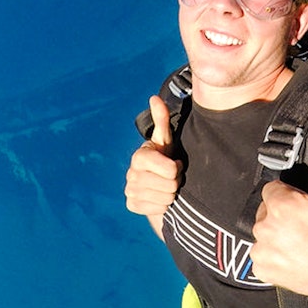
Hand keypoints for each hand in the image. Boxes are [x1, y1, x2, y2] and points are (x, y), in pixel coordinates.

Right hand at [124, 96, 182, 215]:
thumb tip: (155, 98)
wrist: (156, 182)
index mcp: (139, 156)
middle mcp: (131, 174)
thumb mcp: (166, 139)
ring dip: (170, 194)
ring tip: (166, 185)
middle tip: (171, 176)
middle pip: (170, 186)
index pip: (170, 170)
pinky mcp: (132, 205)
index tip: (175, 163)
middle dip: (175, 182)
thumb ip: (162, 119)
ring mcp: (130, 191)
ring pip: (166, 199)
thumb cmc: (164, 157)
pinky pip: (158, 209)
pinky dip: (162, 205)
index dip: (177, 168)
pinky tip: (158, 196)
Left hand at [251, 141, 307, 302]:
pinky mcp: (262, 270)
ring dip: (276, 235)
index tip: (305, 207)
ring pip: (263, 233)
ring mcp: (262, 250)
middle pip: (266, 211)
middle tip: (305, 226)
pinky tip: (293, 257)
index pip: (272, 189)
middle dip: (281, 215)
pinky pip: (260, 256)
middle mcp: (265, 227)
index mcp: (281, 206)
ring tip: (301, 243)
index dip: (290, 196)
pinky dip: (273, 256)